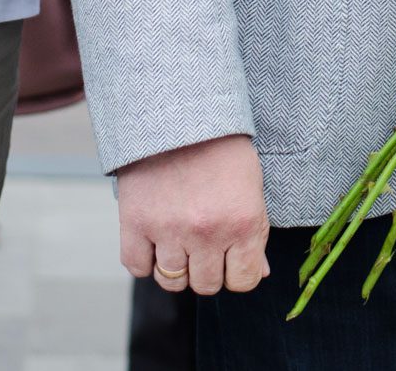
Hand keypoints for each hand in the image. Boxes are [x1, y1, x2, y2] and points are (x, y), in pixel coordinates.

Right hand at [118, 133, 270, 295]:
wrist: (180, 110)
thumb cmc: (222, 146)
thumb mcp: (251, 184)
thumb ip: (256, 232)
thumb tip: (260, 272)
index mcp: (244, 222)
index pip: (244, 280)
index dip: (238, 271)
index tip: (231, 256)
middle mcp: (208, 232)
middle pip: (206, 285)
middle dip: (207, 268)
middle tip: (204, 242)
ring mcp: (169, 230)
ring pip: (172, 281)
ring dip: (177, 265)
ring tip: (179, 238)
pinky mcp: (135, 222)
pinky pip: (137, 267)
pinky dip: (145, 258)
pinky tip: (155, 238)